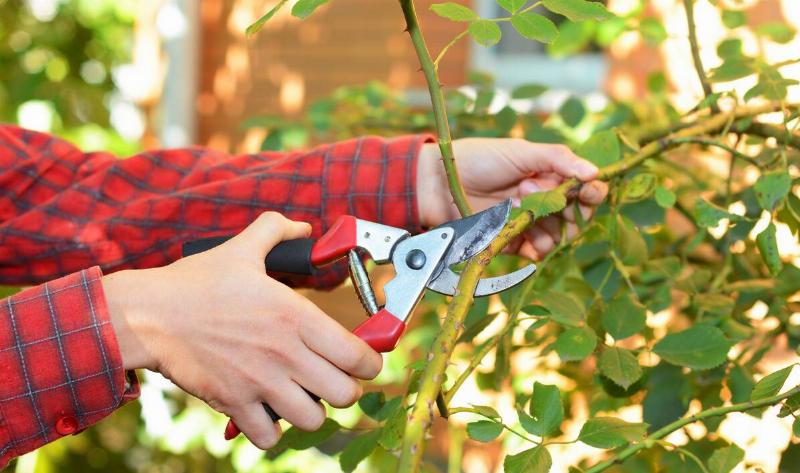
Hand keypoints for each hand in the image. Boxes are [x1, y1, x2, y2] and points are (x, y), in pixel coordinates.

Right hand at [103, 212, 381, 448]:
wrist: (149, 314)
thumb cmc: (197, 282)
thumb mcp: (242, 248)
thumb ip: (277, 230)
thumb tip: (303, 226)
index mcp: (296, 316)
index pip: (358, 356)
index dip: (370, 363)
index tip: (364, 361)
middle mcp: (285, 353)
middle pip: (344, 394)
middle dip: (345, 389)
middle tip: (333, 379)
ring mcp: (260, 382)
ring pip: (312, 420)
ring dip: (312, 411)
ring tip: (302, 397)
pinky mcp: (234, 404)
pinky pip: (269, 437)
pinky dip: (272, 431)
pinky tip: (268, 411)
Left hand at [416, 138, 608, 258]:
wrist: (440, 183)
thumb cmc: (479, 159)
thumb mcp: (521, 152)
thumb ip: (558, 159)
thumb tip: (595, 172)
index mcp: (550, 176)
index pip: (584, 190)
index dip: (592, 192)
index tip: (590, 191)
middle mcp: (543, 200)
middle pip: (576, 217)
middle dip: (567, 210)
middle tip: (537, 193)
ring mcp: (529, 223)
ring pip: (558, 236)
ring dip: (546, 224)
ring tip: (518, 203)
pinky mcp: (513, 242)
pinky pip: (537, 252)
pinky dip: (536, 246)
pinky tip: (522, 232)